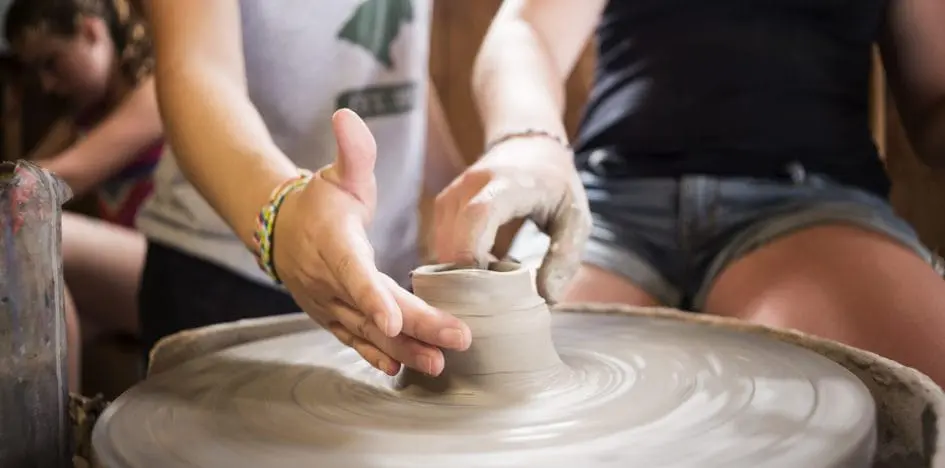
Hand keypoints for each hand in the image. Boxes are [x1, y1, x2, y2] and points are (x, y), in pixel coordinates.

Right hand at [273, 109, 470, 375]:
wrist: (279, 229)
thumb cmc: (319, 200)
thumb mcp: (338, 173)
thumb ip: (352, 151)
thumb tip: (347, 115)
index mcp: (334, 244)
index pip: (354, 273)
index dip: (372, 297)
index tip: (393, 320)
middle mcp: (328, 280)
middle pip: (373, 310)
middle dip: (415, 329)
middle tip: (455, 341)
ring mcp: (328, 303)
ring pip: (367, 333)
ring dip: (403, 351)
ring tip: (438, 365)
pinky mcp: (331, 316)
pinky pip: (353, 341)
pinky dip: (376, 356)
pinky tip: (400, 370)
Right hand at [433, 135, 591, 302]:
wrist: (530, 148)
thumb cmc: (556, 187)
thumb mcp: (576, 219)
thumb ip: (565, 257)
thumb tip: (545, 297)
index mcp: (508, 184)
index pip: (479, 215)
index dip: (474, 252)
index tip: (484, 288)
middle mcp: (472, 184)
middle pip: (452, 235)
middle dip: (464, 275)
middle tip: (489, 304)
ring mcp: (454, 192)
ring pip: (440, 243)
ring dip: (457, 271)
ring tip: (487, 288)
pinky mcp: (444, 205)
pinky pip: (438, 241)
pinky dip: (452, 262)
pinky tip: (477, 273)